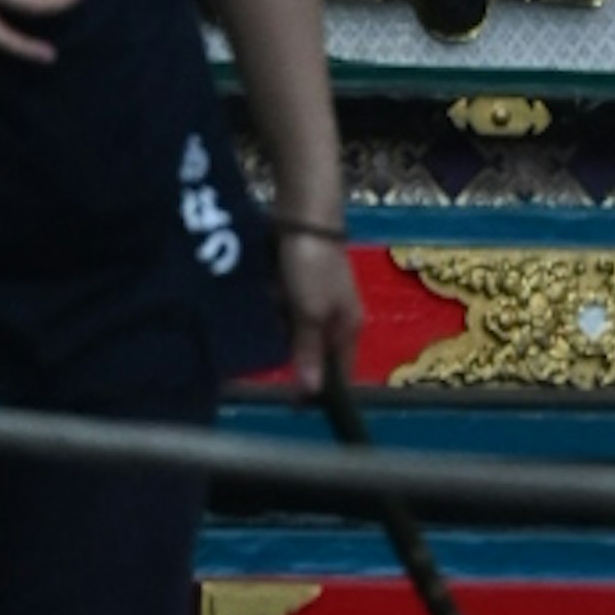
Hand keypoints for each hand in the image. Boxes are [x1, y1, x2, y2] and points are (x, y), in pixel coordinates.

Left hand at [275, 223, 359, 397]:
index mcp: (348, 326)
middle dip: (289, 343)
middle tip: (278, 327)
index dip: (317, 388)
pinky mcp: (299, 280)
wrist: (304, 212)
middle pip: (310, 349)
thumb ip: (309, 352)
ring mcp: (317, 296)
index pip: (339, 372)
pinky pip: (282, 305)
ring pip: (291, 327)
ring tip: (269, 299)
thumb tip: (312, 393)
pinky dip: (272, 301)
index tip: (291, 402)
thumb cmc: (313, 266)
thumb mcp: (310, 313)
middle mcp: (336, 315)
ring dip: (277, 320)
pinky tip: (265, 288)